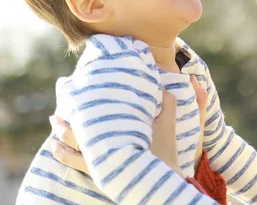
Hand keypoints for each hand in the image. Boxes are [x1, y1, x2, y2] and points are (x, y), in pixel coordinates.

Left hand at [50, 77, 207, 176]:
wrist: (165, 186)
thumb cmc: (169, 156)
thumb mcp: (176, 128)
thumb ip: (189, 104)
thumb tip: (193, 79)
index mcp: (130, 136)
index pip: (104, 119)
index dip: (89, 107)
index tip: (79, 95)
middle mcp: (114, 151)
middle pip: (84, 135)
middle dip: (69, 122)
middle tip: (59, 111)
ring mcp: (106, 166)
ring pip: (76, 152)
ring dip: (62, 140)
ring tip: (54, 128)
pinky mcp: (103, 176)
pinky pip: (79, 166)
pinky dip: (65, 157)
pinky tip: (57, 150)